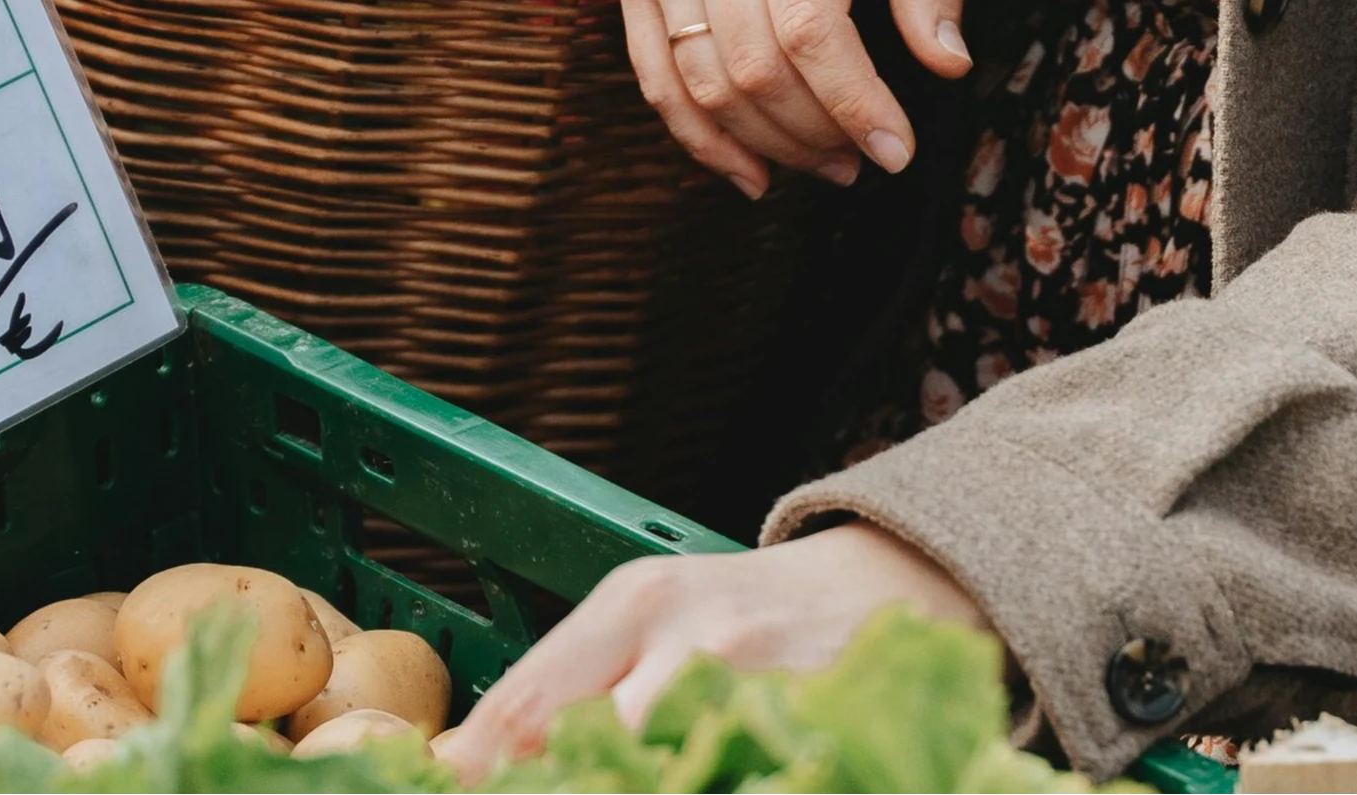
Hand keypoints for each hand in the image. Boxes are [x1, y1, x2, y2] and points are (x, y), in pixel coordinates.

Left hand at [429, 524, 991, 773]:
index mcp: (633, 604)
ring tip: (595, 792)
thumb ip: (571, 683)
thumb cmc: (748, 613)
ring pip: (651, 772)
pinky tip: (690, 788)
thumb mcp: (655, 618)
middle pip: (572, 741)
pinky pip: (729, 779)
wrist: (891, 582)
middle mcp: (687, 633)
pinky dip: (699, 786)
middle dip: (533, 789)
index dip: (470, 775)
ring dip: (610, 786)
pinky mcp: (808, 718)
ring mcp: (753, 679)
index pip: (520, 707)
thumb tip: (465, 769)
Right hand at [621, 0, 969, 196]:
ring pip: (701, 83)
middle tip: (866, 160)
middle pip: (753, 66)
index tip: (899, 152)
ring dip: (767, 145)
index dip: (855, 104)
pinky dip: (699, 137)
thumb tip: (948, 65)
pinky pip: (654, 76)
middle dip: (817, 134)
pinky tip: (752, 171)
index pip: (811, 28)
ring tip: (826, 162)